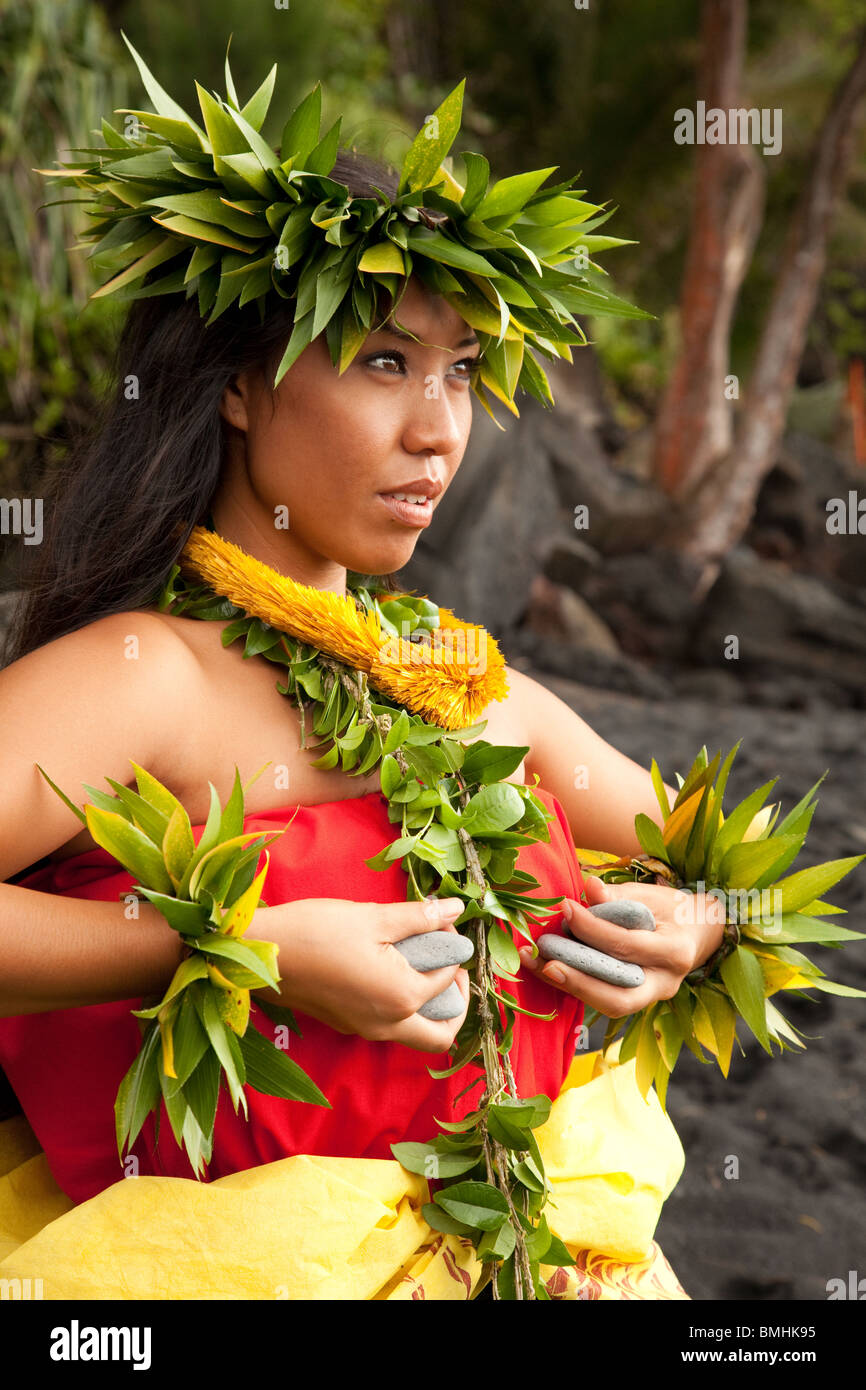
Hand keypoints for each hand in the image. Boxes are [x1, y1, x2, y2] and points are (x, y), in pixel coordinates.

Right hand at [250, 896, 470, 1050]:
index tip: (440, 920)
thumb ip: (420, 917)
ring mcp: (363, 1029)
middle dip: (457, 1002)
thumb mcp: (373, 917)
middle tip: (448, 965)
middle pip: (441, 1035)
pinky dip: (402, 1004)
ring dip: (430, 1006)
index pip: (449, 979)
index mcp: (401, 998)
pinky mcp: (345, 1024)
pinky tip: (389, 967)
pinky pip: (389, 1026)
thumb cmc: (315, 931)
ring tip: (420, 962)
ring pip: (415, 1034)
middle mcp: (386, 1025)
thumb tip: (456, 907)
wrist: (259, 953)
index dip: (452, 945)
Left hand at [518, 874, 725, 1017]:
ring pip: (609, 1005)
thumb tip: (588, 886)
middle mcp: (665, 983)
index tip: (565, 906)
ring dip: (570, 987)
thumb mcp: (649, 895)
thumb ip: (618, 896)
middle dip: (580, 981)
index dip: (592, 928)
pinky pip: (603, 1000)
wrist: (695, 933)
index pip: (627, 945)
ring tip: (537, 964)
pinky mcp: (635, 1001)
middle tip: (546, 962)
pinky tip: (545, 967)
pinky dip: (574, 985)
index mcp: (674, 951)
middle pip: (620, 996)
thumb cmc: (670, 909)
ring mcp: (651, 997)